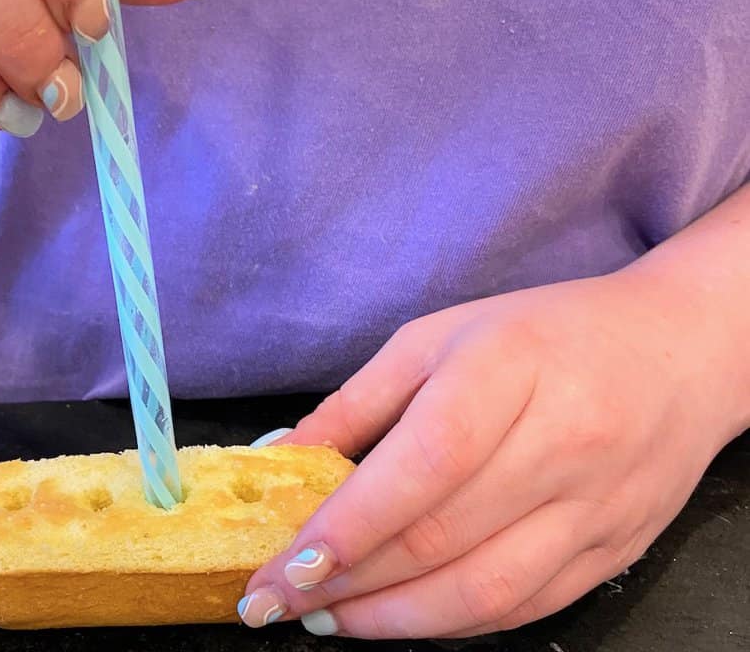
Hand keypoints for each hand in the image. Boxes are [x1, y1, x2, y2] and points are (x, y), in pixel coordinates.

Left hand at [240, 266, 745, 638]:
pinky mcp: (614, 552)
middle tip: (279, 601)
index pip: (424, 461)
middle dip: (348, 582)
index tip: (286, 565)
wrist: (676, 352)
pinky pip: (525, 608)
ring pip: (485, 591)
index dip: (350, 523)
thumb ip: (360, 401)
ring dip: (393, 620)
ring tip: (328, 619)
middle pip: (443, 534)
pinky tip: (401, 618)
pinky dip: (452, 624)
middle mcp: (561, 443)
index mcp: (508, 368)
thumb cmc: (541, 333)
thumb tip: (283, 457)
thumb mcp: (439, 337)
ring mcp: (596, 507)